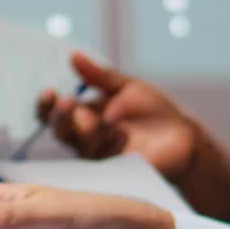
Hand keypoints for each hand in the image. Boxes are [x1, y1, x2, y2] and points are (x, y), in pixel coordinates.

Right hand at [37, 51, 197, 181]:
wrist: (184, 135)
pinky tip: (123, 136)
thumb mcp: (126, 87)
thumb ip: (100, 75)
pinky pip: (107, 162)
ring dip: (93, 131)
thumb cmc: (152, 109)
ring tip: (112, 121)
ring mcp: (100, 158)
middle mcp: (85, 138)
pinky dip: (113, 147)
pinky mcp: (118, 172)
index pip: (52, 114)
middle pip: (61, 132)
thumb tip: (74, 55)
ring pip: (83, 146)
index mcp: (82, 116)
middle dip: (61, 118)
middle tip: (68, 103)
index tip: (50, 92)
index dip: (45, 106)